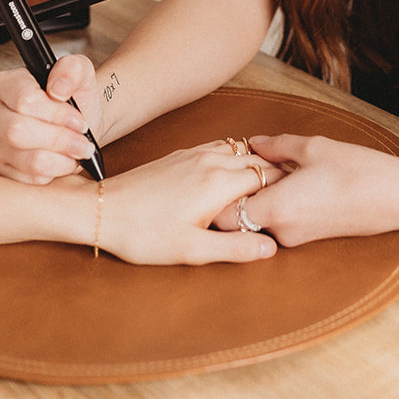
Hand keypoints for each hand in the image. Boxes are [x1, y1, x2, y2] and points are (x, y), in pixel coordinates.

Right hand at [0, 54, 104, 182]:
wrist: (80, 124)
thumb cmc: (77, 97)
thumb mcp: (81, 72)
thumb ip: (71, 69)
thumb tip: (58, 88)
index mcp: (8, 84)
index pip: (23, 100)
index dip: (55, 113)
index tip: (78, 118)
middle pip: (18, 131)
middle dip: (58, 138)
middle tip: (82, 139)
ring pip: (26, 159)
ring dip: (61, 158)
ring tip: (78, 150)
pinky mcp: (3, 169)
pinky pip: (27, 179)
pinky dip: (54, 173)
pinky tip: (63, 161)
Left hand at [97, 142, 283, 263]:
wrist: (101, 210)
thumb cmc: (144, 235)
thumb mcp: (192, 251)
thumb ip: (234, 248)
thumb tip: (270, 248)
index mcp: (219, 183)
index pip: (268, 177)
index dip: (285, 189)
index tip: (297, 201)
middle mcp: (211, 161)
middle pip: (258, 160)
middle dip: (277, 174)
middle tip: (292, 191)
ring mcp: (195, 153)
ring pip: (240, 149)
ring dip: (257, 162)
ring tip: (268, 182)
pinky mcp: (182, 154)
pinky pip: (221, 147)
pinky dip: (237, 156)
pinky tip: (234, 172)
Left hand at [213, 134, 398, 246]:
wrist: (398, 197)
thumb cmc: (358, 170)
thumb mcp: (314, 147)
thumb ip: (276, 146)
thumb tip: (252, 143)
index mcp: (277, 209)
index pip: (223, 216)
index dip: (215, 197)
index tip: (214, 174)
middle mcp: (281, 231)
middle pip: (237, 221)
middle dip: (232, 197)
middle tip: (235, 167)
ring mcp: (295, 238)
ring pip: (257, 221)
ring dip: (255, 198)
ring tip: (264, 168)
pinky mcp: (308, 237)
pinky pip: (277, 222)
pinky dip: (273, 204)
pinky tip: (287, 179)